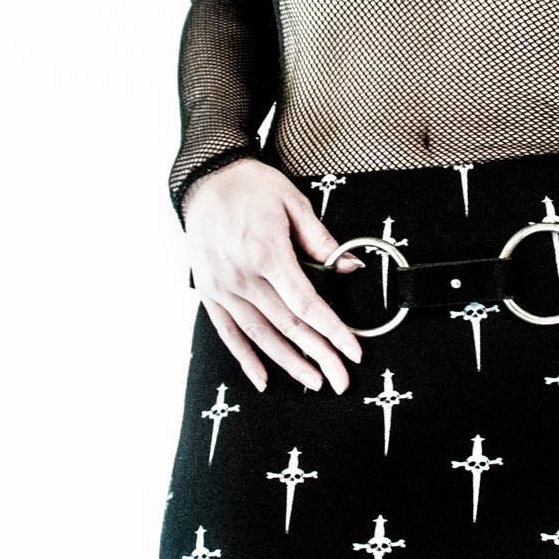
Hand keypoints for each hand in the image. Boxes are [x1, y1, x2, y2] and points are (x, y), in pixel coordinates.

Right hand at [182, 156, 364, 392]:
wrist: (206, 177)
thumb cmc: (251, 186)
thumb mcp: (294, 203)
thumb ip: (321, 240)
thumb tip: (349, 267)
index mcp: (268, 254)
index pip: (307, 305)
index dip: (333, 332)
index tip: (353, 351)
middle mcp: (243, 276)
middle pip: (288, 326)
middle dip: (319, 356)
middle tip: (340, 379)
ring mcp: (223, 287)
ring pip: (260, 336)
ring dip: (288, 363)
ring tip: (313, 381)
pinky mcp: (209, 292)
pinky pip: (228, 332)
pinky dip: (245, 357)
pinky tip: (263, 377)